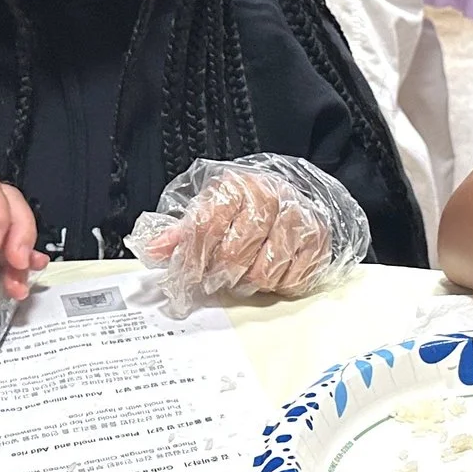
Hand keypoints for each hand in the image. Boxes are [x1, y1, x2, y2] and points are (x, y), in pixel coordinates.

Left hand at [147, 168, 332, 297]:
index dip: (193, 257)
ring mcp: (298, 218)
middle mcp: (271, 196)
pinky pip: (294, 278)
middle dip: (220, 274)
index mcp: (236, 186)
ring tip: (242, 277)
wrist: (290, 195)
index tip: (189, 274)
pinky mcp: (319, 240)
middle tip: (215, 279)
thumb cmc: (245, 206)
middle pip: (236, 253)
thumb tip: (153, 250)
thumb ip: (181, 231)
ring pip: (266, 270)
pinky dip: (278, 285)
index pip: (206, 226)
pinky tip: (269, 275)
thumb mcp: (210, 209)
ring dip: (249, 283)